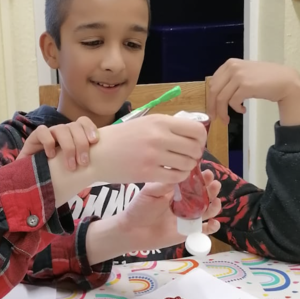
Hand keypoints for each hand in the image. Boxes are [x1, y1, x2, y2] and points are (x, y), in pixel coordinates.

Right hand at [18, 117, 98, 170]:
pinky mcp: (33, 138)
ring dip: (68, 147)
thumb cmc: (57, 176)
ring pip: (61, 129)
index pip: (83, 122)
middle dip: (81, 143)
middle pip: (74, 126)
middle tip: (83, 163)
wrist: (32, 182)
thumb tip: (104, 165)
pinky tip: (51, 156)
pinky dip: (48, 142)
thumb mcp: (74, 169)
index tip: (94, 142)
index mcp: (72, 136)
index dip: (90, 128)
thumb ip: (85, 163)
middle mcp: (61, 133)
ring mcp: (48, 134)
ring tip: (70, 166)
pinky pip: (43, 132)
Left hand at [85, 170, 221, 264]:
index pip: (193, 181)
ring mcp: (188, 217)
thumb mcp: (150, 191)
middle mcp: (185, 202)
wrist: (132, 230)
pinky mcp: (188, 232)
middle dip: (211, 188)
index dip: (201, 176)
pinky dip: (213, 227)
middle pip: (204, 194)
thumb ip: (165, 184)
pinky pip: (204, 230)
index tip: (206, 172)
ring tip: (216, 200)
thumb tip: (182, 172)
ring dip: (214, 205)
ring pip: (207, 210)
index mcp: (176, 190)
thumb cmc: (139, 208)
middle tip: (213, 183)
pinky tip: (214, 223)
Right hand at [90, 114, 206, 184]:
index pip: (196, 129)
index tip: (195, 144)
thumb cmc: (121, 138)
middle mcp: (158, 136)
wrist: (98, 154)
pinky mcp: (148, 173)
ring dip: (187, 167)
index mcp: (159, 121)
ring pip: (188, 164)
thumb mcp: (144, 123)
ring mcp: (153, 155)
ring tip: (178, 166)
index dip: (201, 139)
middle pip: (195, 148)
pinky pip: (176, 177)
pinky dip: (178, 177)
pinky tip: (171, 174)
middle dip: (195, 155)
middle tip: (187, 157)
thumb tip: (191, 134)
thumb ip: (166, 127)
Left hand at [208, 59, 299, 123]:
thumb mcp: (244, 74)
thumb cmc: (266, 79)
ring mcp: (239, 76)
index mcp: (230, 63)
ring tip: (227, 119)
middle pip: (214, 91)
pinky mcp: (246, 85)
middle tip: (215, 118)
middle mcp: (232, 67)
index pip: (212, 83)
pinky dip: (236, 109)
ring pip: (221, 98)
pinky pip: (233, 102)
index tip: (212, 109)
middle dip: (212, 107)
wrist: (286, 81)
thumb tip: (215, 97)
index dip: (210, 98)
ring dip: (223, 112)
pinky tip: (243, 110)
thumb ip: (230, 80)